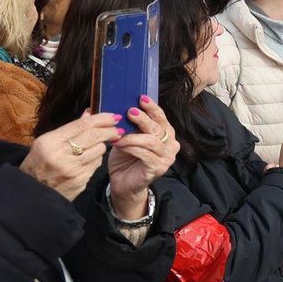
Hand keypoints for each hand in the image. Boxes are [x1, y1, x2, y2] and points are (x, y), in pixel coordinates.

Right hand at [21, 112, 119, 201]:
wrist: (34, 193)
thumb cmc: (38, 164)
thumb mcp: (46, 143)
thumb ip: (69, 129)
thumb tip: (89, 113)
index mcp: (49, 142)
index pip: (82, 125)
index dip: (101, 119)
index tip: (113, 116)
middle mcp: (61, 155)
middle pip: (94, 136)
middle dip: (109, 130)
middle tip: (118, 127)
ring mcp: (72, 169)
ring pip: (99, 150)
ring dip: (103, 144)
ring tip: (99, 143)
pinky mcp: (80, 180)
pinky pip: (96, 164)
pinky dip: (96, 158)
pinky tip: (91, 157)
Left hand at [108, 96, 180, 217]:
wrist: (124, 183)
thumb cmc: (126, 158)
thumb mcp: (127, 137)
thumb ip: (127, 124)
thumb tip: (112, 105)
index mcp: (166, 134)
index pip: (162, 117)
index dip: (152, 107)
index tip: (141, 98)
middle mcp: (171, 144)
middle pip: (158, 128)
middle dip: (143, 119)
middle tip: (129, 112)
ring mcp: (167, 157)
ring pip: (151, 141)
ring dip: (133, 136)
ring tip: (118, 135)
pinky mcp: (158, 168)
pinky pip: (145, 154)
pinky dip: (131, 148)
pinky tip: (120, 145)